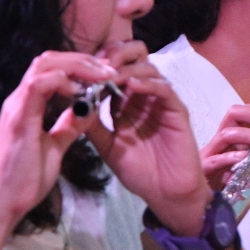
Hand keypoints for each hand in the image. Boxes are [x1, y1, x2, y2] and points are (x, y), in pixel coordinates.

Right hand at [0, 51, 116, 233]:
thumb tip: (89, 109)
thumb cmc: (25, 181)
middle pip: (49, 59)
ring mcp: (16, 106)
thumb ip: (69, 126)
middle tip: (110, 69)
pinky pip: (38, 85)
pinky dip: (62, 81)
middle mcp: (19, 99)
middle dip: (83, 60)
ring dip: (77, 66)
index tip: (107, 74)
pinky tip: (82, 91)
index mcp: (27, 104)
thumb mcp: (55, 147)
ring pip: (44, 65)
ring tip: (103, 75)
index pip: (52, 69)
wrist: (1, 205)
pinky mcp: (17, 119)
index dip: (80, 66)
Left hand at [85, 42, 211, 235]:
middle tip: (97, 64)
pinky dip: (147, 83)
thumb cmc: (140, 172)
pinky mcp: (177, 110)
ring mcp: (162, 101)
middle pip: (135, 58)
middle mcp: (145, 95)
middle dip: (115, 55)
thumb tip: (71, 104)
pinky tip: (131, 86)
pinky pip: (164, 88)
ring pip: (149, 68)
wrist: (166, 194)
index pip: (115, 69)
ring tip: (109, 74)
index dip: (98, 65)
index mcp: (127, 101)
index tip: (79, 69)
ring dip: (127, 68)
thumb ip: (93, 126)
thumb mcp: (108, 147)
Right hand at [200, 104, 249, 188]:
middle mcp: (223, 138)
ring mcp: (213, 153)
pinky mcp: (206, 169)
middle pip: (234, 112)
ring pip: (226, 133)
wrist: (211, 202)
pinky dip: (231, 157)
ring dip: (249, 135)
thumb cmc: (234, 179)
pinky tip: (245, 158)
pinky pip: (215, 160)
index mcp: (235, 132)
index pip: (248, 110)